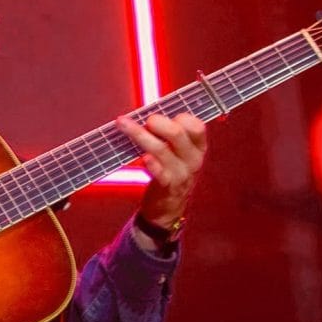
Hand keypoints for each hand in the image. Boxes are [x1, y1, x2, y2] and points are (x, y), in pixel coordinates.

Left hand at [117, 112, 206, 227]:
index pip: (196, 126)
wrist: (168, 209)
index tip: (162, 114)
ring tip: (124, 125)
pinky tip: (143, 157)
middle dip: (158, 122)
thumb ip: (169, 136)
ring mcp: (181, 174)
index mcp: (197, 148)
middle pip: (178, 134)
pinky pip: (160, 173)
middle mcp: (193, 160)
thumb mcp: (178, 154)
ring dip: (140, 135)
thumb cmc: (170, 173)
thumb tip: (146, 113)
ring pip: (163, 150)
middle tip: (144, 119)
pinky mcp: (168, 187)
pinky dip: (151, 164)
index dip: (180, 117)